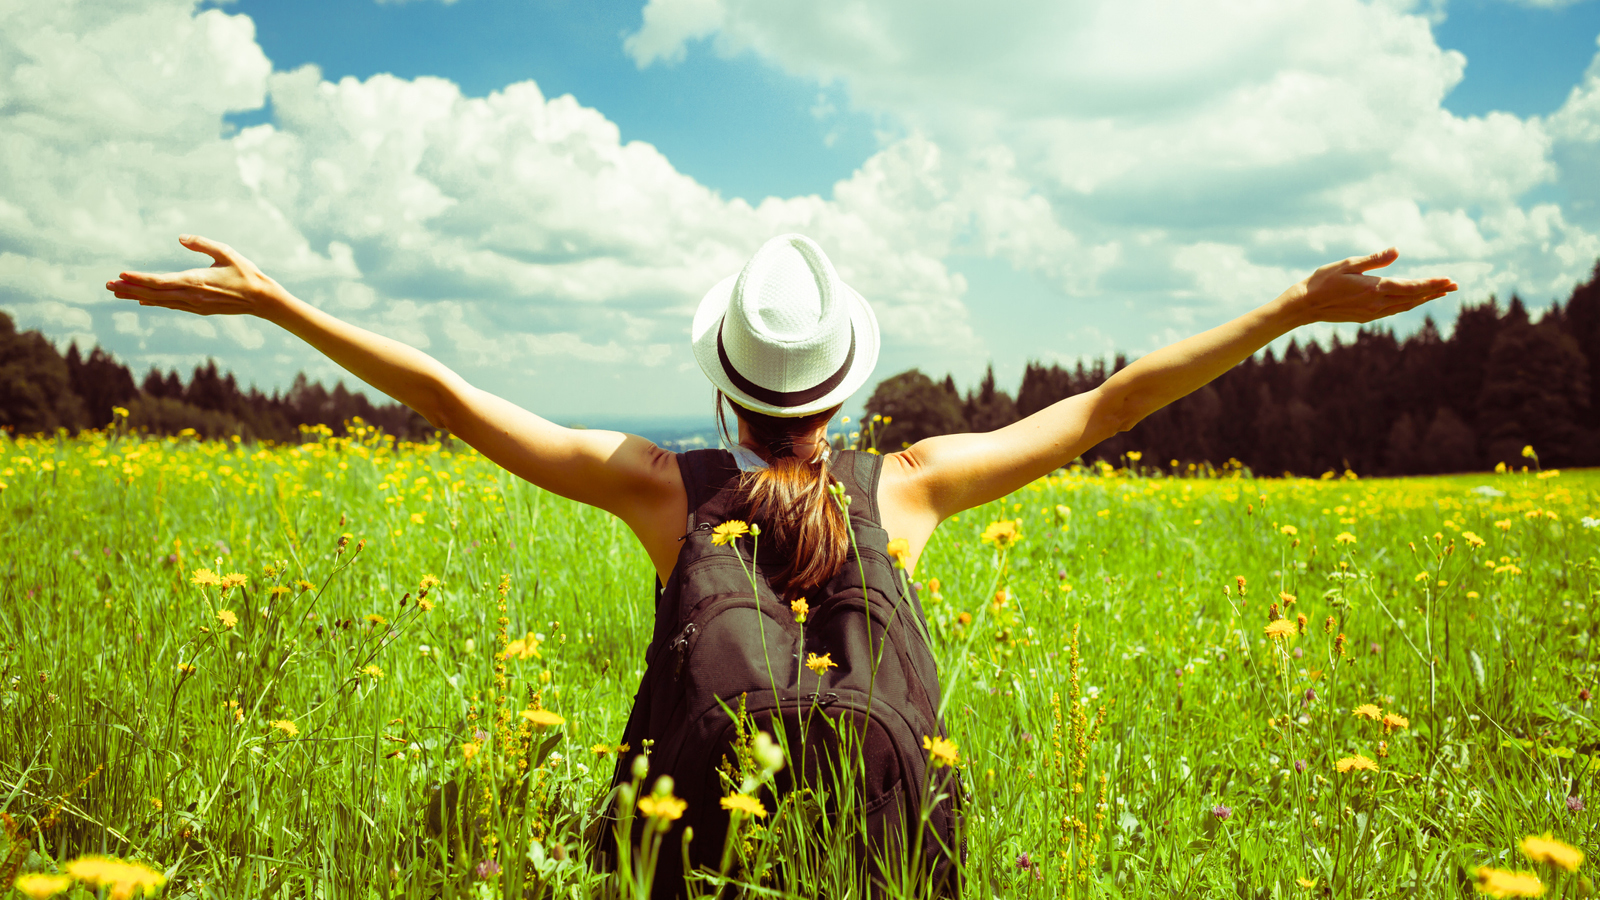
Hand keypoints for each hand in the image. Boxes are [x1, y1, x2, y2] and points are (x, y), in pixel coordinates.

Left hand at [106, 235, 282, 317]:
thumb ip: (202, 243)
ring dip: (137, 296)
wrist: (262, 299)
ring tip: (118, 293)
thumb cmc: (246, 272)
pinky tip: (142, 301)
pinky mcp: (199, 308)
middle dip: (129, 289)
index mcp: (195, 282)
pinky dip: (154, 302)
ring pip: (159, 301)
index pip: (159, 282)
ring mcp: (194, 305)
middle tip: (107, 286)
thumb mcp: (226, 252)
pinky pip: (171, 305)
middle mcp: (191, 296)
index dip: (138, 279)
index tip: (120, 275)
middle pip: (153, 294)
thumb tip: (180, 237)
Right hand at [1293, 248, 1456, 324]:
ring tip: (1440, 293)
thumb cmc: (1323, 280)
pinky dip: (1408, 304)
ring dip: (1424, 299)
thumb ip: (1374, 259)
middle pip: (1413, 298)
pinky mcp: (1365, 317)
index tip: (1450, 280)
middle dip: (1435, 291)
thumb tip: (1397, 251)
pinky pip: (1393, 311)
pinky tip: (1413, 301)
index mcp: (1374, 288)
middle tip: (1454, 285)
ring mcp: (1372, 312)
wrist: (1305, 305)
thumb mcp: (1348, 264)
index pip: (1411, 287)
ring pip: (1405, 306)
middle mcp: (1377, 303)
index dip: (1432, 284)